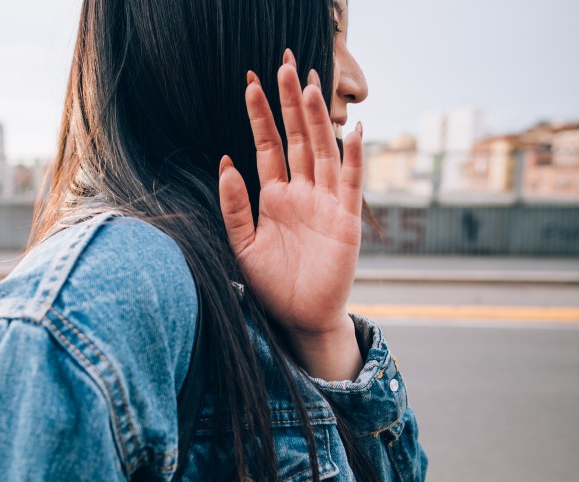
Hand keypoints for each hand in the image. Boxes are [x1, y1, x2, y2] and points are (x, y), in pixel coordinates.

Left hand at [218, 50, 362, 340]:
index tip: (250, 85)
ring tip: (311, 87)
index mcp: (275, 196)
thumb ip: (234, 206)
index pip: (268, 147)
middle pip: (298, 139)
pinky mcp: (346, 221)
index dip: (260, 117)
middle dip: (290, 104)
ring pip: (323, 152)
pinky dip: (352, 158)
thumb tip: (225, 161)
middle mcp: (302, 193)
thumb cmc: (272, 285)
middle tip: (284, 66)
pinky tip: (353, 131)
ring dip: (319, 120)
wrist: (299, 319)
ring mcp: (326, 204)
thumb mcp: (242, 244)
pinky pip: (350, 184)